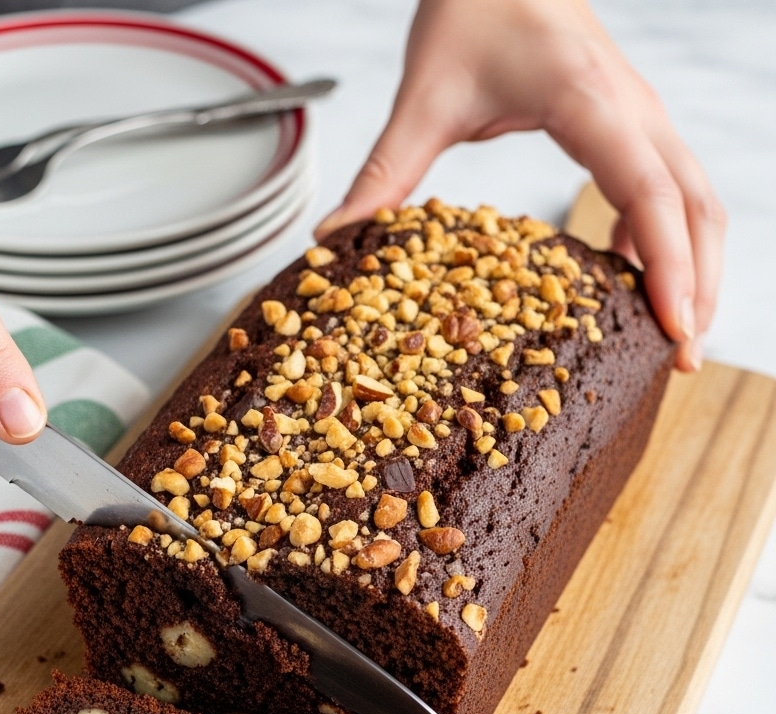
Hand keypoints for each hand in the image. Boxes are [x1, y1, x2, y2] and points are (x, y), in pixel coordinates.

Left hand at [315, 0, 724, 371]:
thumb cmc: (471, 7)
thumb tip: (334, 237)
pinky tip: (636, 281)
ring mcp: (639, 115)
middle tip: (682, 358)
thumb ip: (386, 172)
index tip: (673, 328)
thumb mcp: (425, 97)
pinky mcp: (629, 122)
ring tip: (675, 334)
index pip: (649, 195)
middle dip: (699, 285)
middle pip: (695, 207)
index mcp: (589, 102)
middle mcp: (632, 109)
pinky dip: (669, 237)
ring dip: (696, 265)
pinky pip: (670, 186)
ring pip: (696, 197)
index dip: (669, 267)